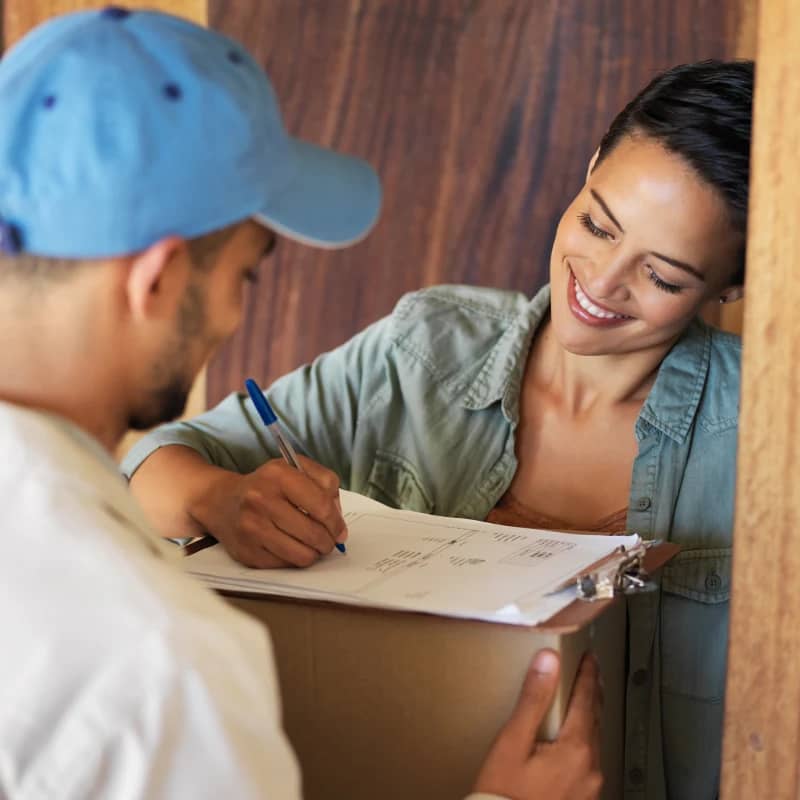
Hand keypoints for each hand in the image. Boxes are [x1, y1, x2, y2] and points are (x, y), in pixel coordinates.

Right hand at [196, 455, 347, 567]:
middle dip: (328, 541)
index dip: (336, 522)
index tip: (340, 530)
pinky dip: (294, 558)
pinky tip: (291, 547)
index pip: (321, 506)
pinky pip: (285, 564)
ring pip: (302, 555)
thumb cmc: (267, 485)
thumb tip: (338, 521)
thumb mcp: (296, 468)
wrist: (221, 501)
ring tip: (313, 546)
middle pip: (314, 534)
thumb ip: (325, 483)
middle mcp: (261, 500)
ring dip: (314, 554)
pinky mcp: (247, 552)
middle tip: (328, 541)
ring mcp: (251, 528)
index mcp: (278, 475)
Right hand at [473, 650, 602, 799]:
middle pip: (595, 720)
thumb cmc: (504, 792)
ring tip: (585, 699)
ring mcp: (590, 788)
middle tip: (593, 672)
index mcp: (575, 749)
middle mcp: (590, 769)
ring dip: (590, 717)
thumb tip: (548, 660)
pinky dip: (585, 741)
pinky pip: (589, 762)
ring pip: (594, 742)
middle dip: (593, 693)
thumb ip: (533, 699)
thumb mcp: (512, 742)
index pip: (586, 700)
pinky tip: (576, 739)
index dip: (588, 675)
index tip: (590, 657)